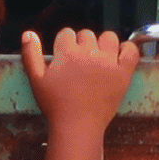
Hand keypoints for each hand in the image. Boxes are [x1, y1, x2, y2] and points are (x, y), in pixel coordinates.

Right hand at [20, 28, 139, 135]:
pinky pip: (131, 50)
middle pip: (87, 34)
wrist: (77, 127)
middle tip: (80, 63)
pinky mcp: (123, 73)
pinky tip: (118, 56)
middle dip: (82, 44)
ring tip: (99, 58)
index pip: (66, 33)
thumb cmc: (55, 105)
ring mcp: (108, 62)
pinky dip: (127, 49)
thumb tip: (27, 33)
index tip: (65, 56)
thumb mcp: (36, 80)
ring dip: (103, 44)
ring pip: (108, 37)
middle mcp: (88, 53)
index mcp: (67, 53)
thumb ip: (30, 55)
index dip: (64, 43)